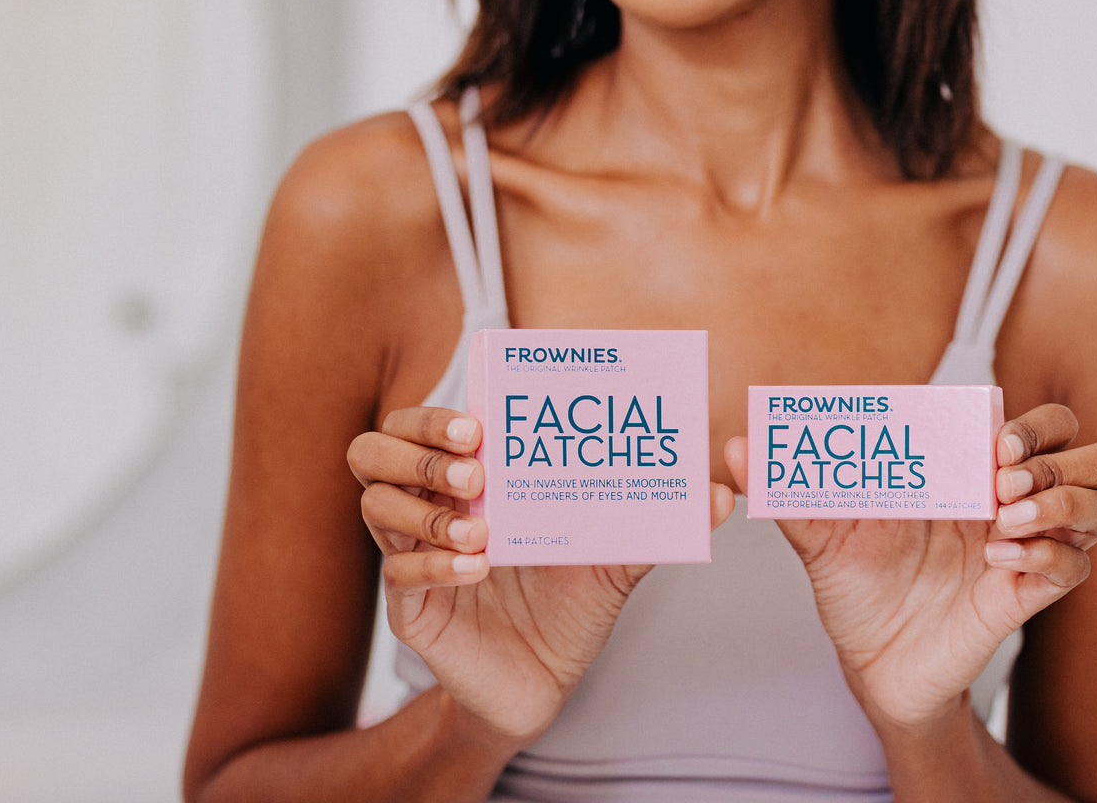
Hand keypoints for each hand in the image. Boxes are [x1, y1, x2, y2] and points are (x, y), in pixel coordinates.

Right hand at [350, 407, 735, 747]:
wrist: (547, 682)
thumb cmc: (572, 605)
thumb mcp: (616, 557)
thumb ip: (659, 522)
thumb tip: (722, 493)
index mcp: (474, 477)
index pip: (427, 423)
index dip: (440, 415)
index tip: (483, 423)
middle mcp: (434, 506)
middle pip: (375, 449)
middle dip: (419, 449)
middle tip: (475, 468)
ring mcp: (414, 553)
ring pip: (374, 504)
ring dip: (424, 508)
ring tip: (483, 527)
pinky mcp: (411, 606)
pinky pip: (398, 573)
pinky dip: (436, 564)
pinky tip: (477, 567)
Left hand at [724, 403, 1096, 731]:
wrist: (867, 661)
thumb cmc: (852, 585)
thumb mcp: (815, 533)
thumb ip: (784, 487)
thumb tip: (736, 444)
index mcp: (965, 471)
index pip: (1030, 423)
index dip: (1025, 422)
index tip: (989, 438)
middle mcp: (1004, 503)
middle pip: (1087, 452)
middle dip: (1059, 456)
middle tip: (1003, 474)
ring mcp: (1023, 546)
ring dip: (1065, 502)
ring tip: (1003, 518)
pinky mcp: (1027, 593)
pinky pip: (1075, 565)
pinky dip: (1048, 556)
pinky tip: (999, 560)